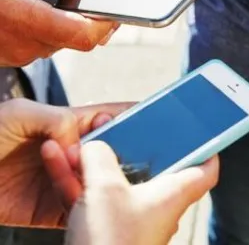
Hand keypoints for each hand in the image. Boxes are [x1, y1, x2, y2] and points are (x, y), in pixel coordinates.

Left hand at [0, 99, 131, 227]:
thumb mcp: (20, 112)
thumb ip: (57, 118)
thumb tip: (83, 137)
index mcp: (68, 124)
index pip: (110, 118)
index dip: (132, 118)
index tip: (154, 121)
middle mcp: (71, 153)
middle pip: (111, 154)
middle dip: (129, 154)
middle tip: (141, 157)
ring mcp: (62, 181)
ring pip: (99, 184)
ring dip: (104, 184)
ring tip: (104, 179)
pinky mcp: (50, 209)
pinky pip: (76, 210)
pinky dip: (86, 209)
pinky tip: (90, 202)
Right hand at [64, 141, 218, 244]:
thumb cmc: (114, 244)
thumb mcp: (105, 188)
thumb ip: (99, 158)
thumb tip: (95, 146)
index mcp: (174, 193)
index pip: (206, 169)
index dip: (207, 148)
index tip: (200, 131)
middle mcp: (158, 206)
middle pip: (155, 169)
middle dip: (133, 147)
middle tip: (123, 128)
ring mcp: (133, 219)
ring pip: (118, 182)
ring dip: (97, 163)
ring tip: (80, 144)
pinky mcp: (108, 230)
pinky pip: (96, 198)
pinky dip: (81, 182)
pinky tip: (62, 166)